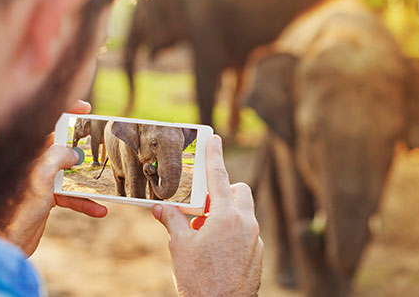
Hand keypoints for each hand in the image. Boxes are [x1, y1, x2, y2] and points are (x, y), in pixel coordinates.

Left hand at [1, 100, 107, 255]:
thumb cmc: (14, 209)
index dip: (66, 111)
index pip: (46, 122)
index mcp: (27, 151)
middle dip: (83, 145)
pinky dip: (85, 202)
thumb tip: (74, 153)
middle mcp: (33, 163)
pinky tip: (99, 210)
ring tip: (107, 180)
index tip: (86, 109)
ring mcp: (40, 180)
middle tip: (102, 143)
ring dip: (89, 179)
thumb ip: (58, 157)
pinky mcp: (46, 198)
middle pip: (62, 146)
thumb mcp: (39, 176)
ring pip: (70, 172)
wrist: (4, 244)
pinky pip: (70, 195)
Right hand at [152, 135, 263, 296]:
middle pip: (239, 192)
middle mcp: (245, 223)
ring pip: (244, 212)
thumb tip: (160, 207)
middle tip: (203, 208)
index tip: (215, 139)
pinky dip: (233, 231)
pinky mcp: (257, 253)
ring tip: (205, 233)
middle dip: (223, 193)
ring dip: (227, 214)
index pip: (218, 177)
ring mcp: (254, 239)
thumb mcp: (180, 247)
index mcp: (226, 217)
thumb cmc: (199, 280)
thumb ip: (172, 221)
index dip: (214, 156)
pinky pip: (247, 231)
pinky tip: (216, 249)